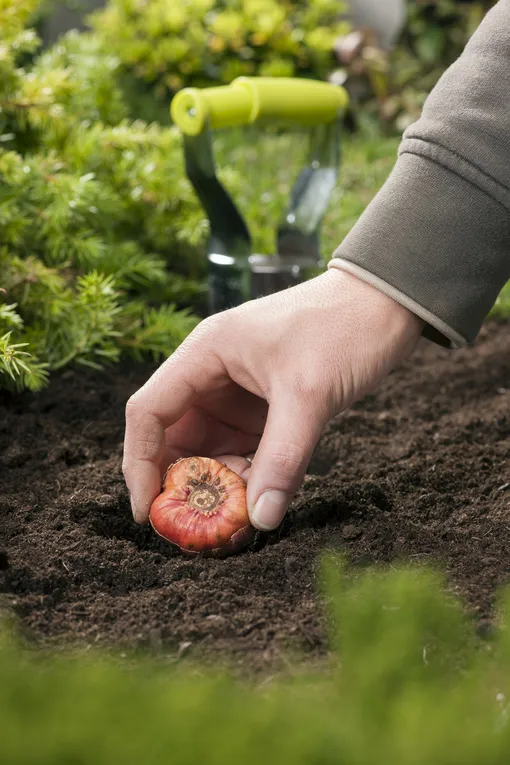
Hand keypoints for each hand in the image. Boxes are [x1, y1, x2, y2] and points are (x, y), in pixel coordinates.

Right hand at [123, 269, 422, 529]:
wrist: (387, 302)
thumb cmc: (342, 328)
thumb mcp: (310, 394)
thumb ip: (283, 457)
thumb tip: (262, 519)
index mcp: (205, 354)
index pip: (149, 412)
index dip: (140, 464)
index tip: (148, 513)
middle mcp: (212, 373)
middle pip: (175, 437)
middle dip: (184, 483)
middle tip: (199, 530)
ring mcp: (237, 391)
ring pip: (210, 448)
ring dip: (219, 485)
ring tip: (241, 519)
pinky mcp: (264, 406)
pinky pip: (242, 449)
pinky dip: (248, 476)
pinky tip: (264, 498)